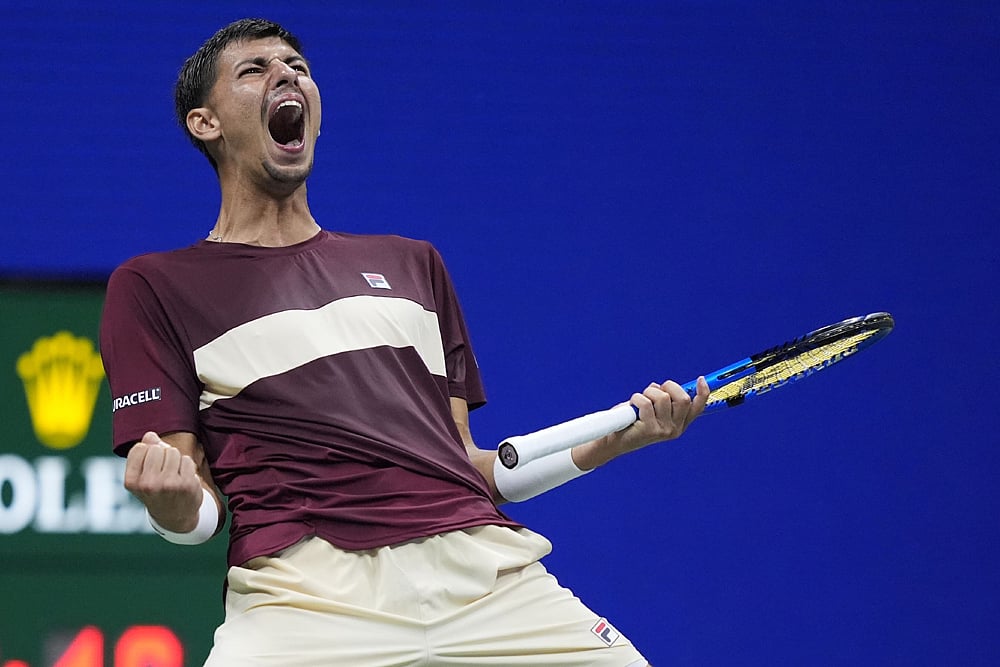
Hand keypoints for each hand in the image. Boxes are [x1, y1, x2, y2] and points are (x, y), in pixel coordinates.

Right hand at [124, 431, 204, 531]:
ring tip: (174, 475)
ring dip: (176, 460)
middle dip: (163, 456)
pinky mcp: (186, 484)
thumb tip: (150, 435)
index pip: (140, 448)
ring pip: (173, 452)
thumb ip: (145, 452)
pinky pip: (187, 460)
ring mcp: (168, 485)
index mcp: (131, 481)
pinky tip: (184, 480)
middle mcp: (148, 484)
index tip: (150, 466)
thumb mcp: (143, 475)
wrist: (176, 517)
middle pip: (158, 448)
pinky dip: (187, 467)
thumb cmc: (157, 491)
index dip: (147, 452)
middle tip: (163, 472)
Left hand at [572, 377, 709, 469]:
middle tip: (654, 389)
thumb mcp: (651, 410)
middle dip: (668, 386)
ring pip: (663, 397)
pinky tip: (631, 407)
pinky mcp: (650, 430)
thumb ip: (662, 399)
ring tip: (639, 401)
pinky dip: (636, 399)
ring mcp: (664, 431)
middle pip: (683, 398)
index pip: (697, 408)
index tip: (700, 379)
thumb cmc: (632, 423)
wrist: (613, 442)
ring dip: (648, 392)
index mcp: (679, 424)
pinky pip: (646, 403)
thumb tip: (661, 386)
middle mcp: (675, 429)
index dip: (703, 392)